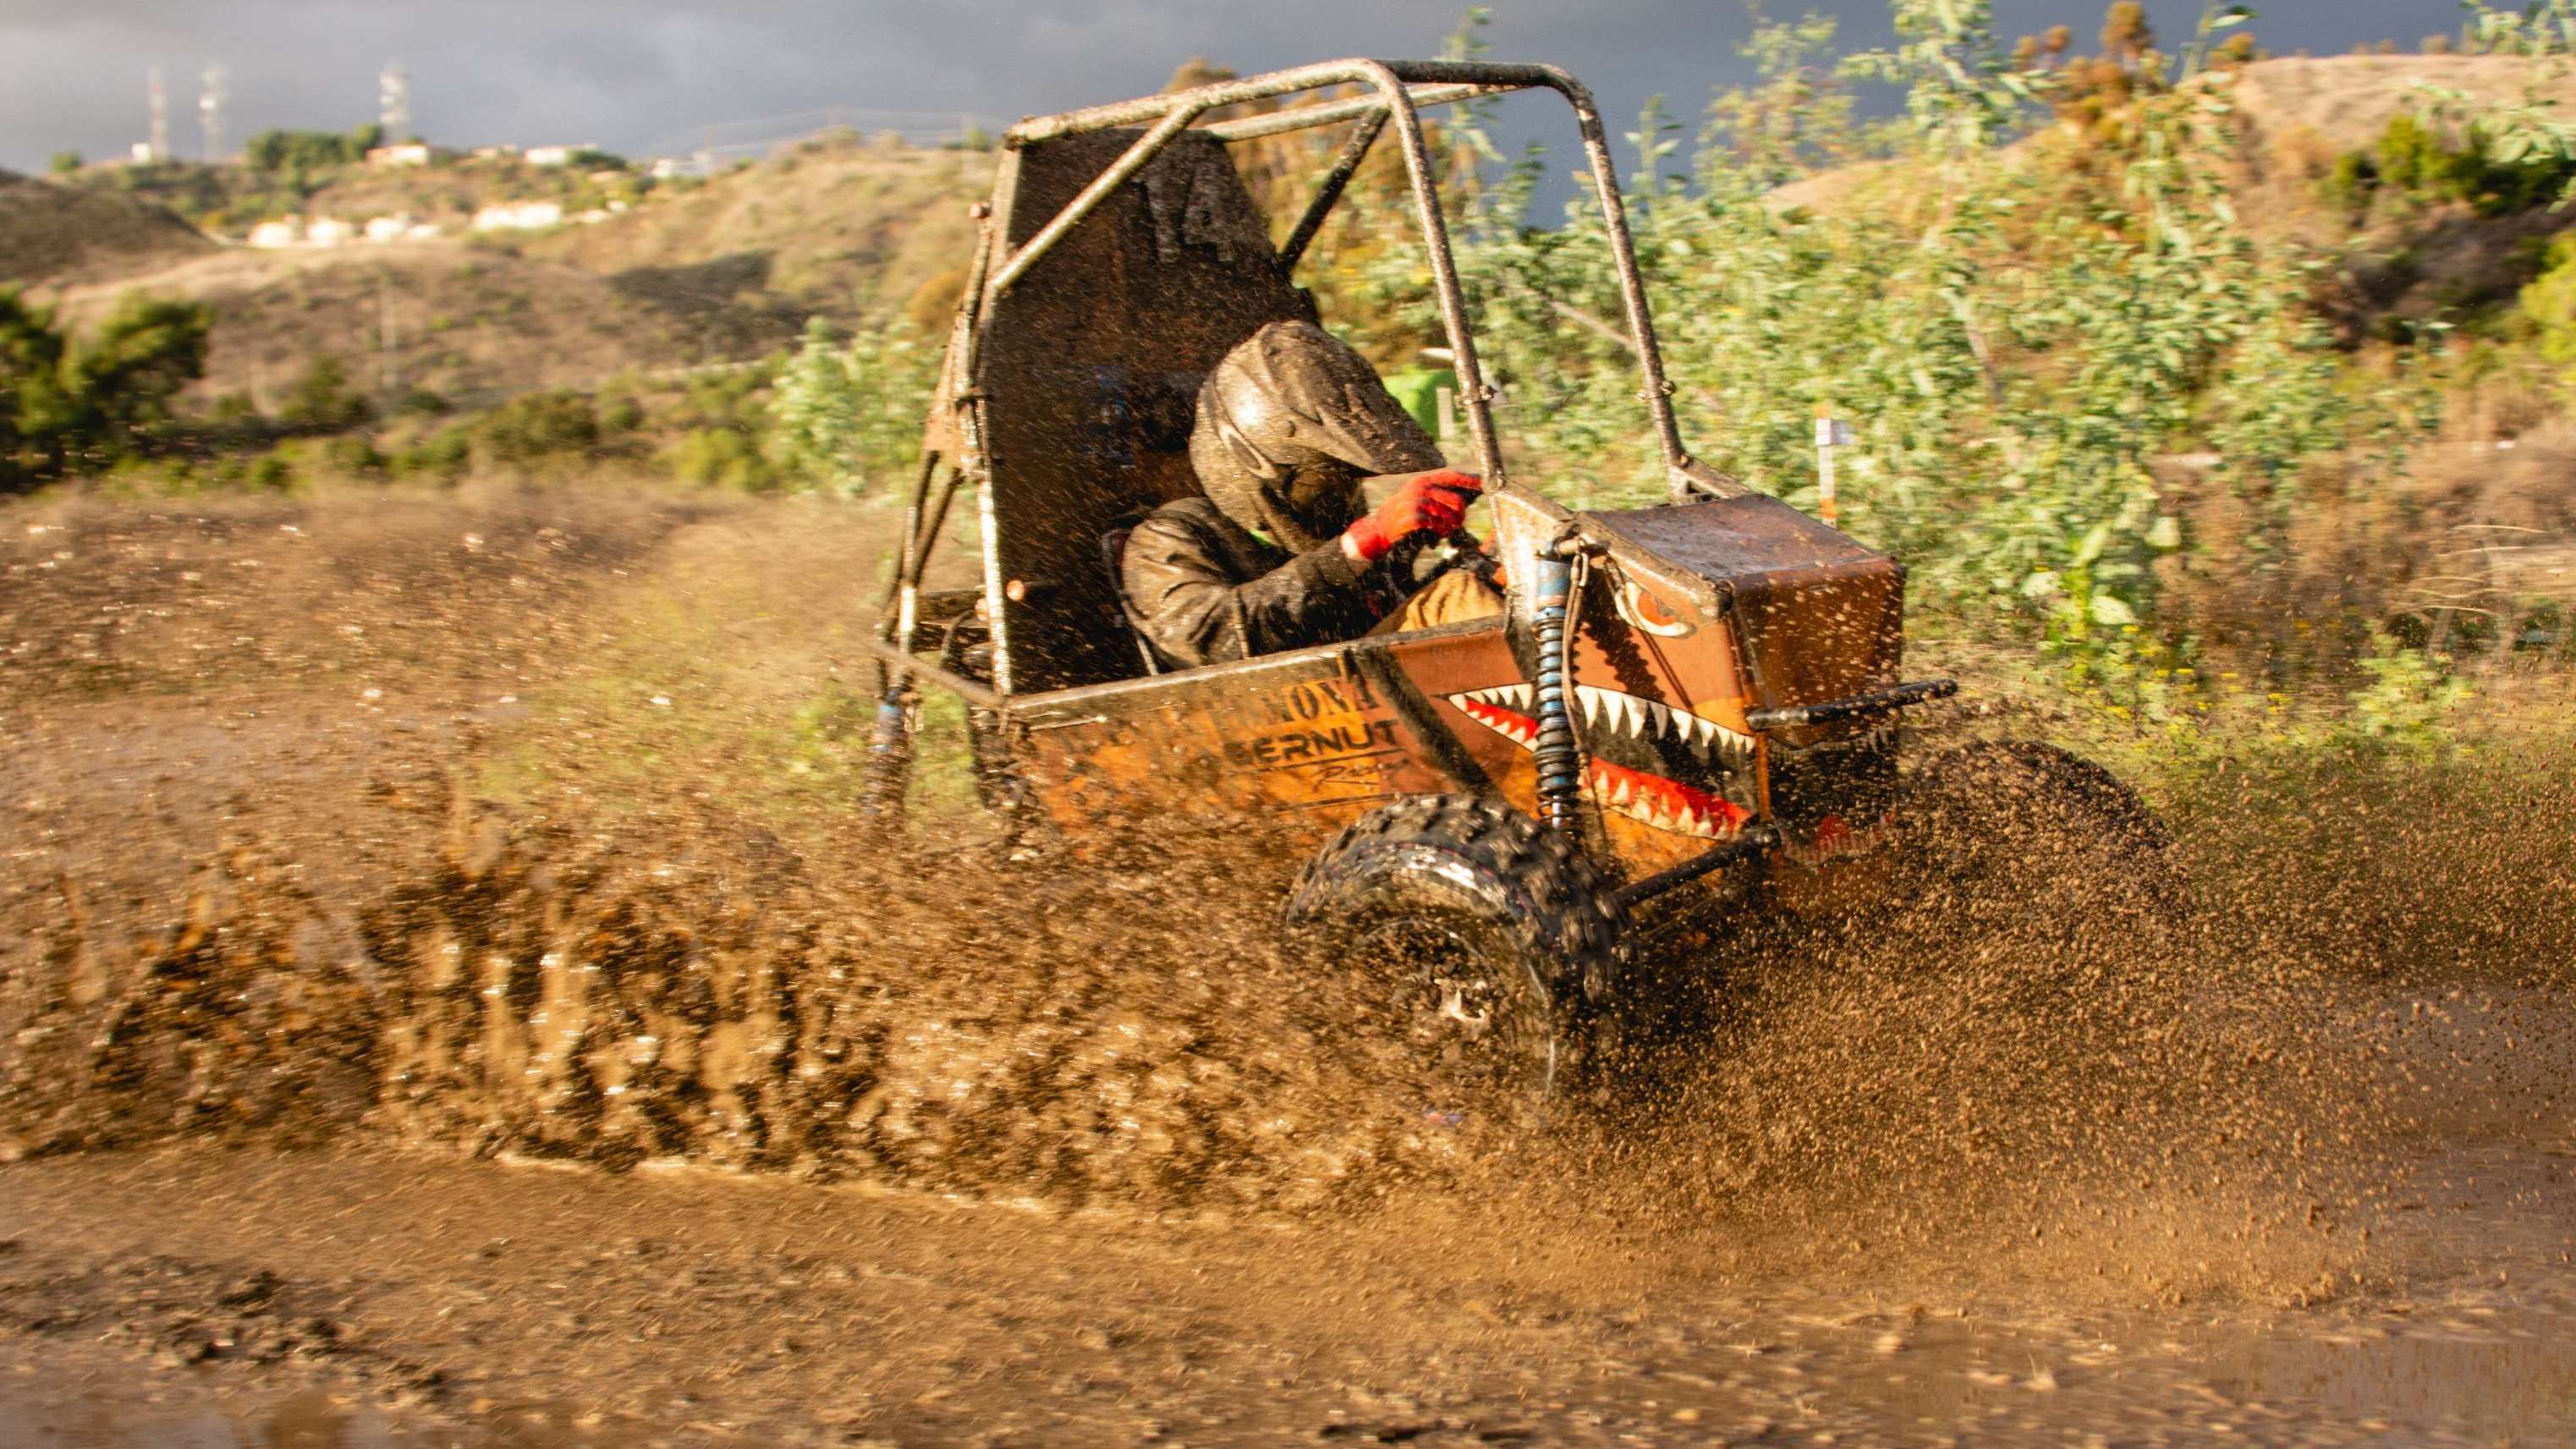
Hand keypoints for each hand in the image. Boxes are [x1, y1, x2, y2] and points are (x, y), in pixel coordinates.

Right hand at [1341, 469, 1481, 562]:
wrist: (1378, 531)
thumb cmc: (1403, 517)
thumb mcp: (1417, 499)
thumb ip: (1438, 495)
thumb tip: (1466, 496)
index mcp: (1422, 482)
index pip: (1451, 476)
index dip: (1469, 480)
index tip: (1483, 485)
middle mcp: (1420, 489)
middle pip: (1457, 501)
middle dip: (1460, 516)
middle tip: (1455, 525)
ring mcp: (1418, 503)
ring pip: (1451, 517)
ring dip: (1448, 529)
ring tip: (1438, 533)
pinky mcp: (1417, 518)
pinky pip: (1440, 528)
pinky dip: (1438, 537)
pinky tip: (1430, 538)